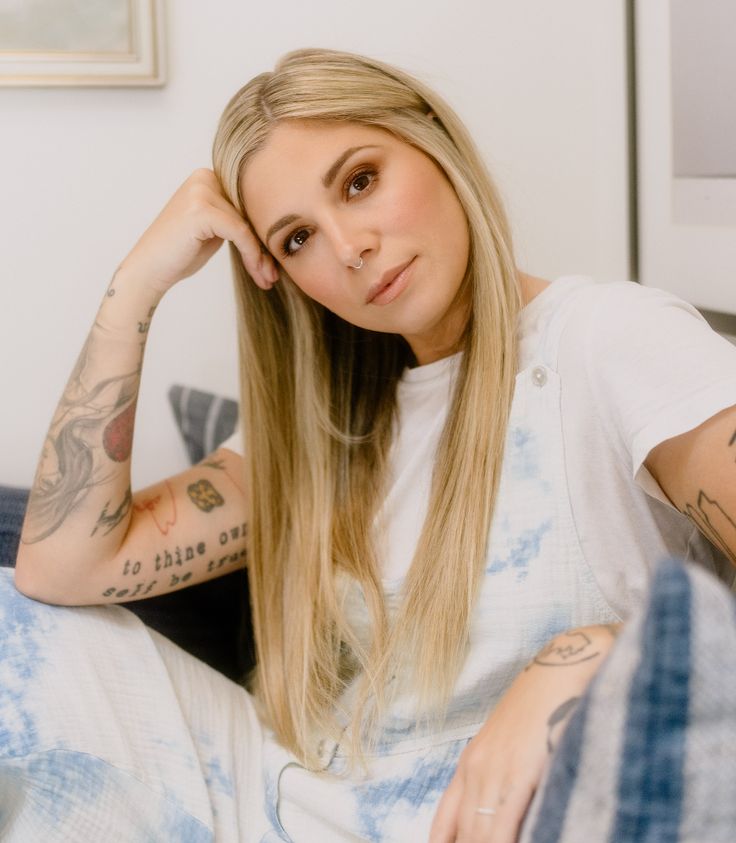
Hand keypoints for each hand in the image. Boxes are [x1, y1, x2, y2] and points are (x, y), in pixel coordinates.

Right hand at [118, 169, 277, 294]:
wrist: (148, 270)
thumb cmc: (180, 254)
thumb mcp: (214, 231)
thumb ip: (236, 220)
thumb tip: (274, 227)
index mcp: (208, 177)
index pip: (248, 204)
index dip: (263, 234)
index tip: (274, 264)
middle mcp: (205, 177)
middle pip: (250, 214)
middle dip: (265, 247)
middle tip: (274, 275)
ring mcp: (201, 191)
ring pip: (248, 225)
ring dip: (261, 257)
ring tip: (268, 279)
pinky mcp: (202, 210)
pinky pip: (240, 233)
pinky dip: (252, 255)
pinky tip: (258, 273)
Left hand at [429, 625, 619, 842]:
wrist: (558, 670)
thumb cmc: (539, 710)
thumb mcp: (507, 746)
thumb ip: (497, 782)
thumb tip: (496, 822)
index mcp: (468, 766)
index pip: (443, 828)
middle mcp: (476, 770)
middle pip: (464, 837)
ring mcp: (496, 771)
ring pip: (480, 836)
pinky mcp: (521, 772)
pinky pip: (505, 826)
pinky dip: (508, 842)